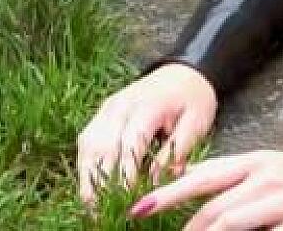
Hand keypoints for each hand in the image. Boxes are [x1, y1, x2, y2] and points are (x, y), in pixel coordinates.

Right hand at [76, 62, 218, 203]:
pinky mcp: (102, 114)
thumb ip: (177, 152)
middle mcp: (121, 105)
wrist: (185, 72)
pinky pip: (88, 141)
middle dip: (98, 182)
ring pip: (88, 145)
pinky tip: (89, 186)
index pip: (130, 144)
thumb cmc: (193, 98)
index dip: (125, 174)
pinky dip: (86, 165)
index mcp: (148, 106)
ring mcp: (108, 108)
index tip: (125, 199)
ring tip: (90, 205)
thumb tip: (158, 181)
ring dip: (86, 176)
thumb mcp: (196, 124)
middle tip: (98, 212)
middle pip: (101, 147)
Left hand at [129, 151, 282, 230]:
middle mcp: (268, 180)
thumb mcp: (269, 166)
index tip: (140, 207)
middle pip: (215, 209)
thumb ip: (234, 177)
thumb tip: (187, 183)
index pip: (205, 176)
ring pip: (232, 226)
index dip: (170, 192)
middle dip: (184, 230)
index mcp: (257, 162)